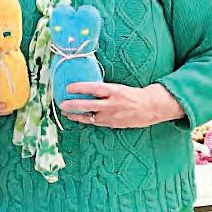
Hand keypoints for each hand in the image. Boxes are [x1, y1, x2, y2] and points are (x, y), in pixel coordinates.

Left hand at [59, 82, 184, 127]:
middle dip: (73, 105)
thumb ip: (103, 89)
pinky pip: (95, 122)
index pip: (94, 88)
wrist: (150, 107)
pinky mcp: (112, 123)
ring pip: (90, 116)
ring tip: (65, 112)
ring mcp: (111, 115)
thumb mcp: (118, 87)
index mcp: (114, 91)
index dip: (80, 88)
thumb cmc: (131, 94)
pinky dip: (84, 120)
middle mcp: (112, 103)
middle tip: (61, 103)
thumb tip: (84, 87)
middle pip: (89, 105)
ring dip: (75, 115)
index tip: (68, 87)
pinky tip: (76, 118)